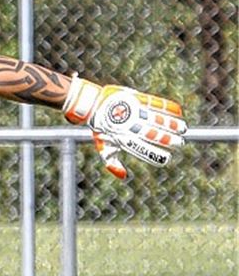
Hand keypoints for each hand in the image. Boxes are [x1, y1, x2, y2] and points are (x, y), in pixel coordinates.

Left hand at [62, 76, 186, 178]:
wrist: (92, 104)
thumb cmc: (100, 128)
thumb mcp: (102, 147)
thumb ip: (112, 162)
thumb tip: (123, 176)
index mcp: (123, 139)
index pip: (144, 150)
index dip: (157, 155)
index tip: (168, 158)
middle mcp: (130, 126)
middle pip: (154, 135)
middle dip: (170, 140)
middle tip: (180, 143)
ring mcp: (134, 112)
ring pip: (158, 119)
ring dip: (173, 124)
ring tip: (183, 129)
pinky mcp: (136, 99)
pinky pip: (156, 103)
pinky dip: (169, 107)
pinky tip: (178, 112)